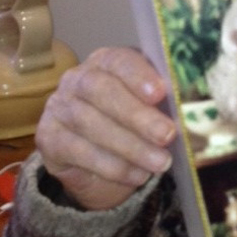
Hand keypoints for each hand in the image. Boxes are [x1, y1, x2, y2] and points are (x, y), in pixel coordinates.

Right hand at [35, 47, 177, 210]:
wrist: (97, 160)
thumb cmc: (132, 122)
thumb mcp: (151, 107)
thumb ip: (164, 102)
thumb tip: (189, 110)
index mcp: (106, 61)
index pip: (119, 61)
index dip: (139, 75)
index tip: (161, 92)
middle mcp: (77, 79)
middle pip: (100, 90)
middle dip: (136, 115)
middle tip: (167, 135)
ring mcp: (58, 107)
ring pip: (89, 123)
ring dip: (130, 146)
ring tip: (160, 162)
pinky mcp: (48, 138)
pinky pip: (78, 151)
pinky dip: (113, 166)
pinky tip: (138, 175)